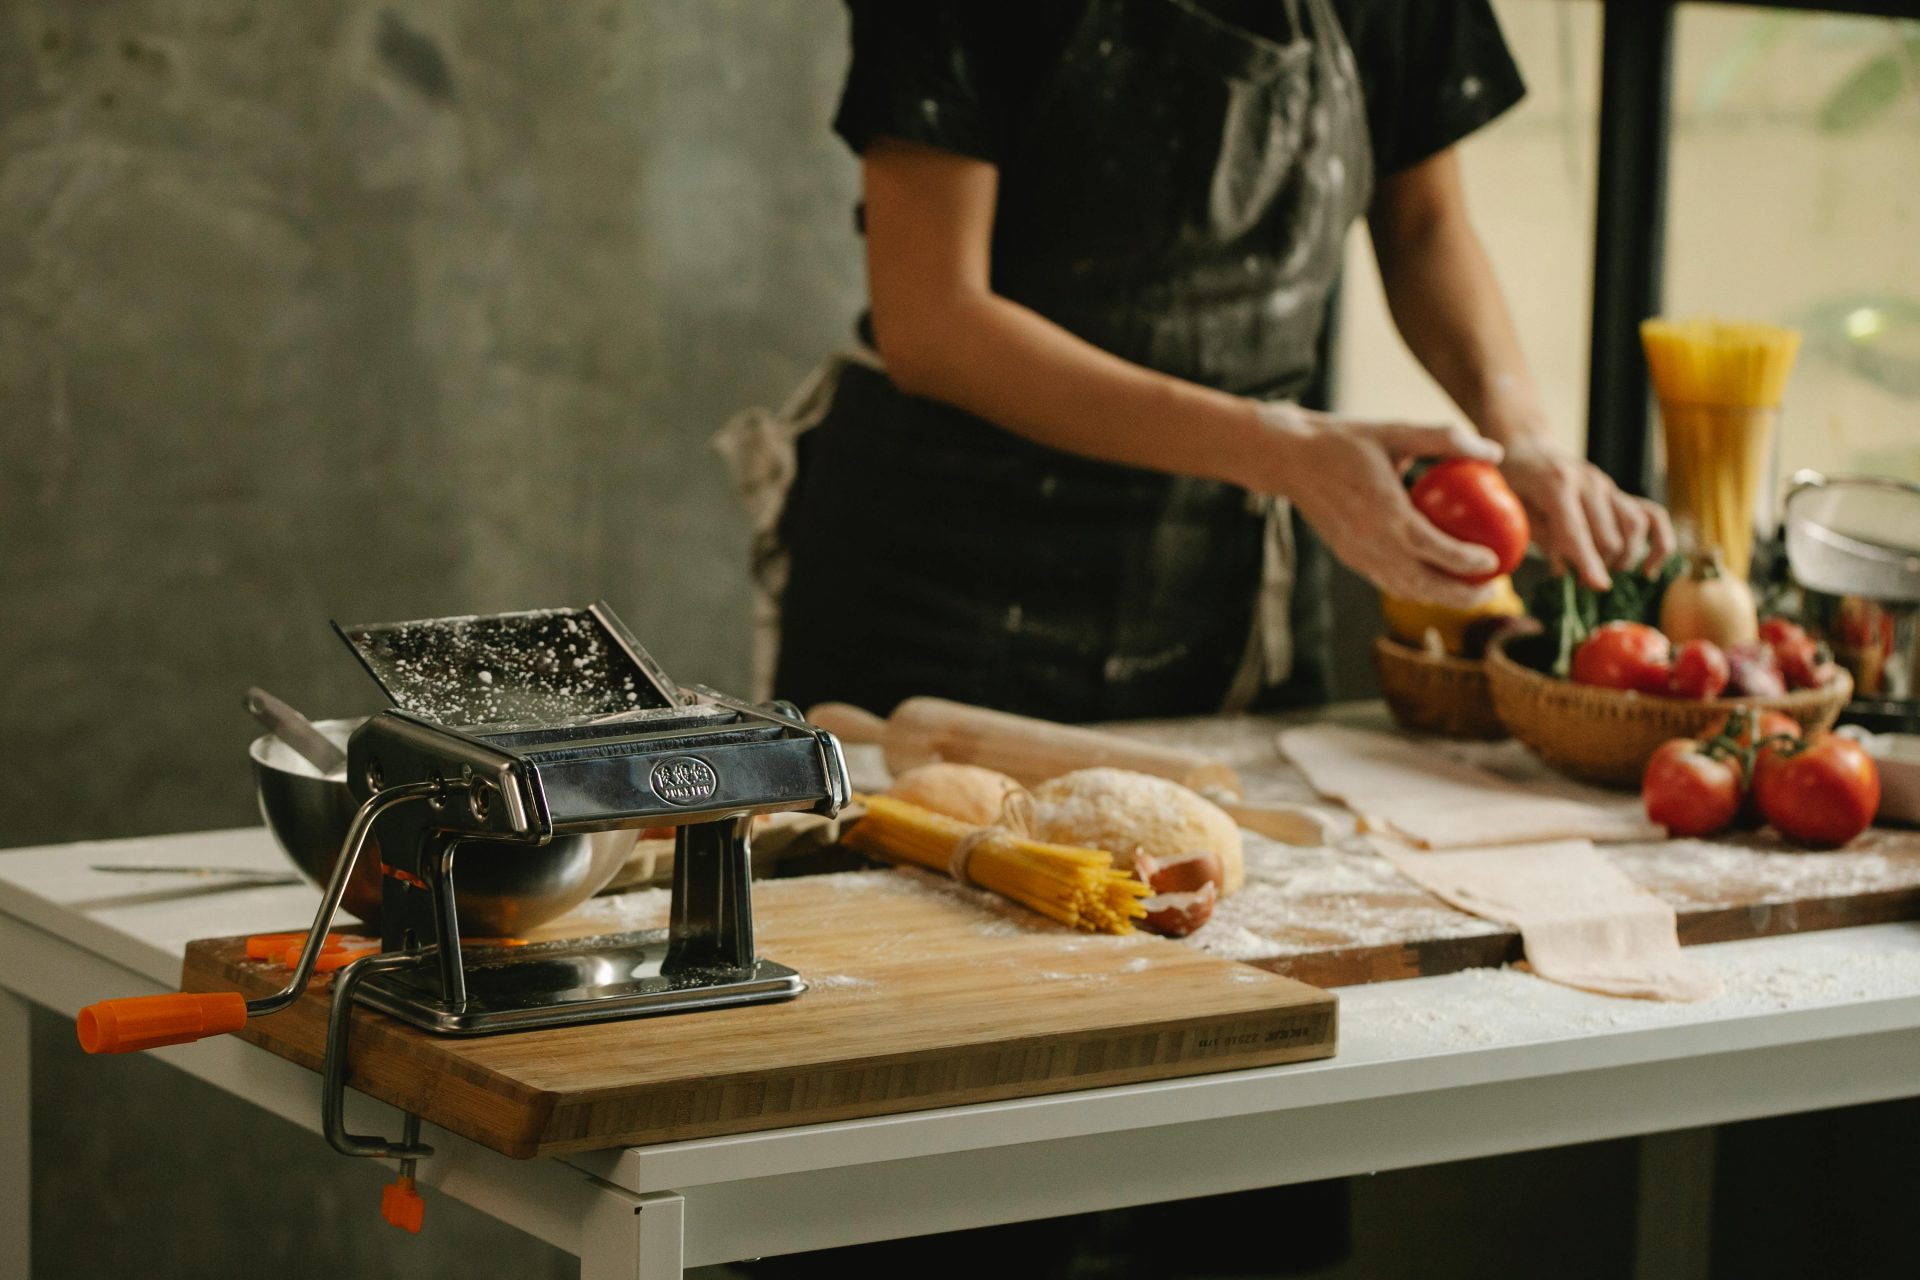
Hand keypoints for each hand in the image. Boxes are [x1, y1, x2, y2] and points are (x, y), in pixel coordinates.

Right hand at [1255, 404, 1505, 608]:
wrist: (1290, 460)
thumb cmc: (1344, 441)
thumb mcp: (1395, 431)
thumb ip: (1444, 439)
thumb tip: (1494, 452)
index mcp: (1385, 513)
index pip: (1433, 549)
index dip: (1467, 562)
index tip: (1495, 563)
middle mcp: (1371, 542)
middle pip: (1424, 584)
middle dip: (1462, 596)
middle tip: (1493, 589)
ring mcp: (1357, 555)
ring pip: (1405, 590)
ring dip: (1440, 598)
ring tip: (1471, 592)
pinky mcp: (1349, 558)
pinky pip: (1387, 582)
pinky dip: (1415, 589)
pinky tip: (1434, 581)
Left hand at [1498, 436, 1674, 589]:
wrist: (1528, 448)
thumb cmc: (1513, 481)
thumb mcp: (1511, 506)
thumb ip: (1538, 535)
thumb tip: (1565, 571)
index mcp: (1556, 483)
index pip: (1576, 530)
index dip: (1587, 561)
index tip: (1598, 586)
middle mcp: (1590, 482)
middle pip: (1608, 535)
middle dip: (1597, 566)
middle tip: (1576, 582)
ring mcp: (1608, 486)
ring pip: (1634, 527)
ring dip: (1623, 558)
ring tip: (1603, 572)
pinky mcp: (1619, 493)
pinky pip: (1653, 516)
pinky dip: (1659, 543)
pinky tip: (1649, 569)